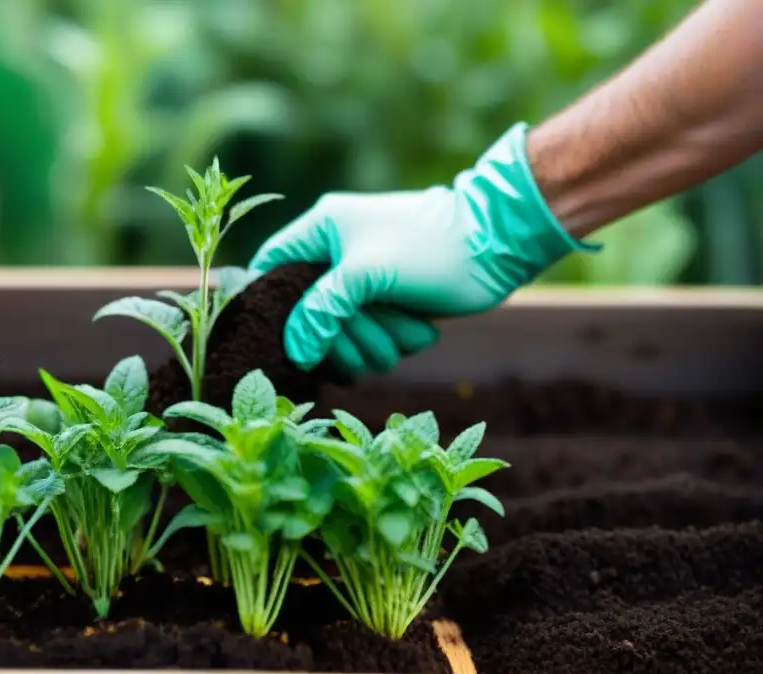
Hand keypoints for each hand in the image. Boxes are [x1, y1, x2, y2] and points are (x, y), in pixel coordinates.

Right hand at [248, 122, 597, 376]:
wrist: (496, 245)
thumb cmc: (428, 249)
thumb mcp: (364, 276)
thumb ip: (321, 312)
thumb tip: (296, 351)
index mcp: (321, 229)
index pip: (271, 266)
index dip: (273, 302)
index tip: (286, 333)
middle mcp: (337, 253)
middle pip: (307, 314)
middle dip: (340, 336)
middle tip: (366, 340)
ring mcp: (364, 281)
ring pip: (343, 334)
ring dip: (372, 344)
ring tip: (401, 331)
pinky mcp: (389, 303)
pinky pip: (372, 338)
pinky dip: (394, 341)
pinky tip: (417, 328)